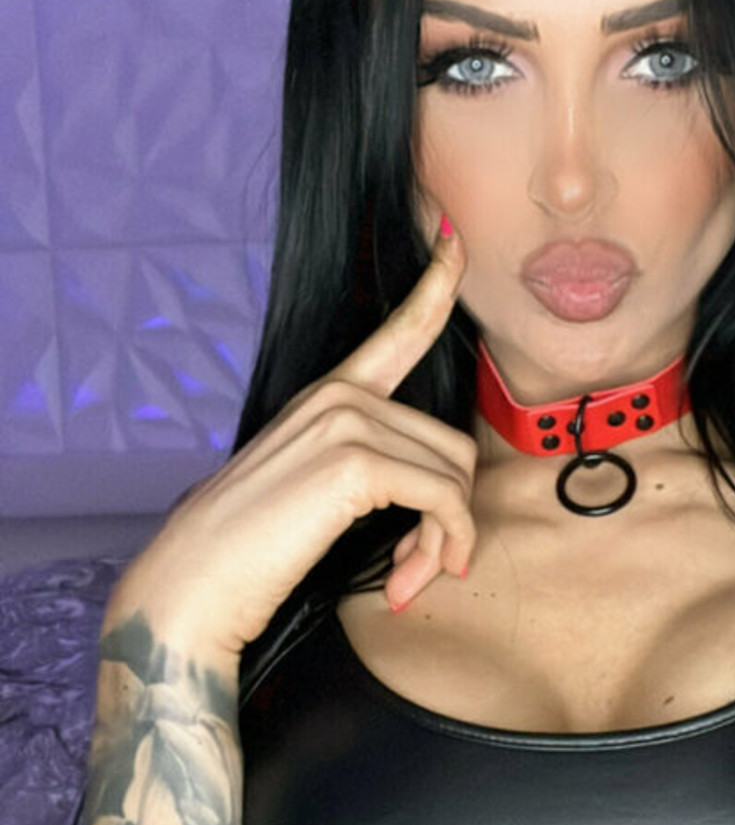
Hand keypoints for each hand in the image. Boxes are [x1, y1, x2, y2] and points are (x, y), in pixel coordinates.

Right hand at [105, 220, 475, 666]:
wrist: (190, 587)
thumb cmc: (244, 553)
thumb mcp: (309, 494)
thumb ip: (365, 475)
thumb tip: (433, 505)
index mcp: (328, 397)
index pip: (397, 329)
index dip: (436, 282)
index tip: (453, 237)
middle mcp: (341, 397)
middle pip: (453, 447)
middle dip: (448, 521)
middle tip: (414, 572)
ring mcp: (347, 422)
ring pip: (455, 478)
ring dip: (443, 542)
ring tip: (405, 582)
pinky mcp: (356, 461)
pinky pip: (443, 501)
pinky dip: (441, 547)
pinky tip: (402, 586)